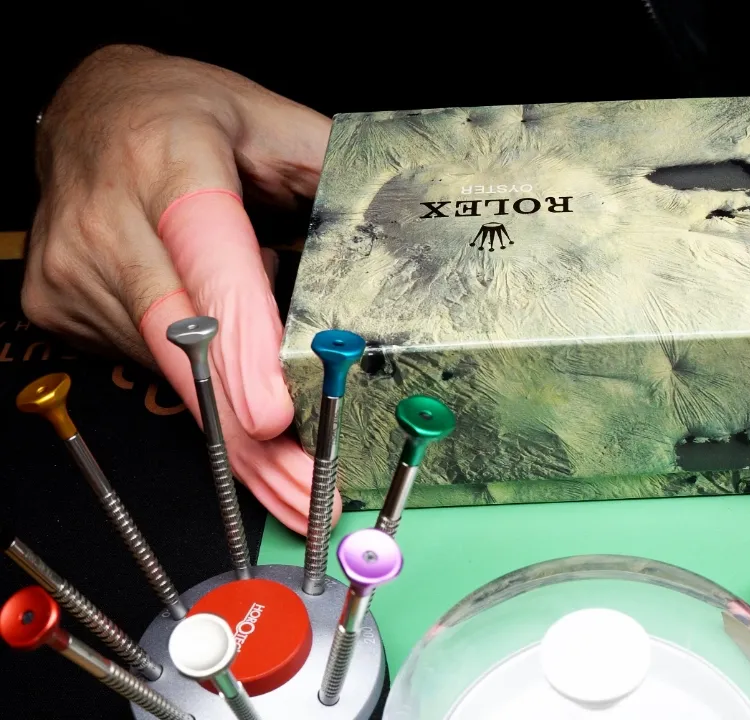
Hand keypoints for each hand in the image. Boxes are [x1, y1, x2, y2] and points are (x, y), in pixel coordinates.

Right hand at [21, 45, 333, 533]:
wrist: (82, 113)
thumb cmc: (184, 116)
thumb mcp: (271, 117)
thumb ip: (335, 167)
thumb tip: (410, 218)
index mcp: (169, 162)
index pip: (209, 261)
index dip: (241, 344)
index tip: (272, 415)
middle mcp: (110, 222)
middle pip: (180, 345)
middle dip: (248, 436)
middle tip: (309, 492)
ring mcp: (76, 271)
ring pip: (165, 375)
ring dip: (234, 430)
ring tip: (297, 467)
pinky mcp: (57, 307)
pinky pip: (143, 367)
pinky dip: (198, 393)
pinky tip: (237, 397)